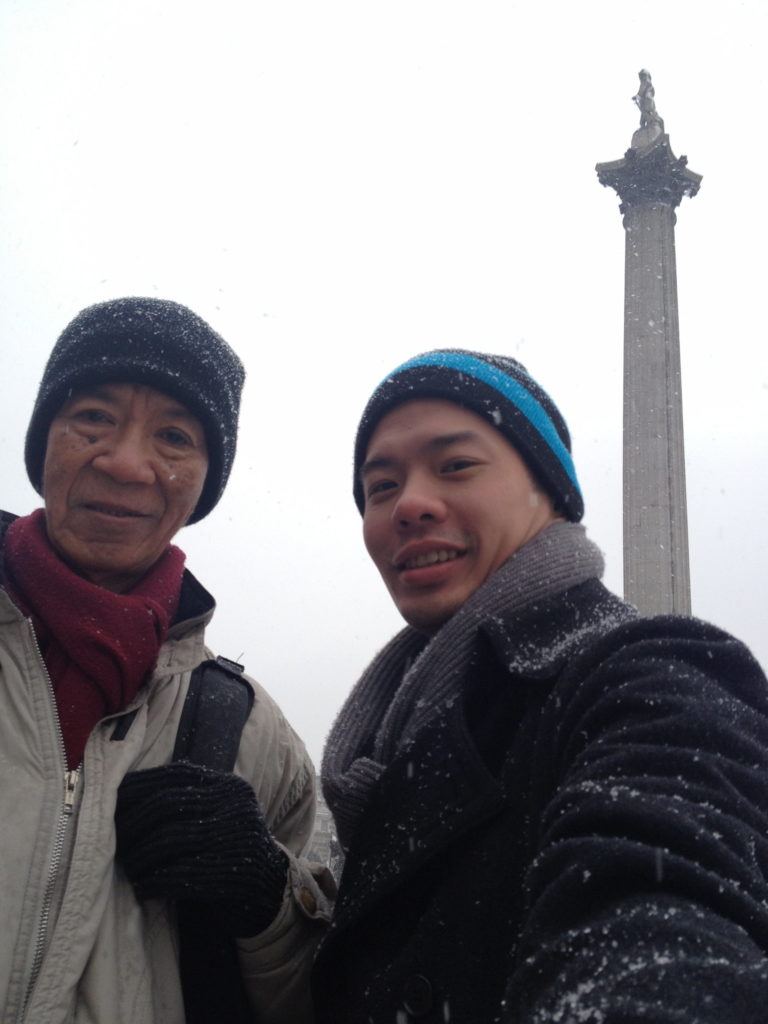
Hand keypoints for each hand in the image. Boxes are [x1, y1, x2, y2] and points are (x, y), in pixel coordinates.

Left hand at [115, 761, 287, 935]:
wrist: (270, 888)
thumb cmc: (229, 848)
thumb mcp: (217, 814)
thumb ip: (186, 801)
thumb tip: (123, 799)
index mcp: (228, 785)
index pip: (175, 775)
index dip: (138, 787)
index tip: (109, 801)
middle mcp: (234, 805)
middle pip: (169, 805)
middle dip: (132, 823)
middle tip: (111, 841)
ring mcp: (235, 837)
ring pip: (171, 839)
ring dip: (140, 855)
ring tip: (125, 866)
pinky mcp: (232, 871)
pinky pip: (182, 873)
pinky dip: (155, 881)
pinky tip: (142, 887)